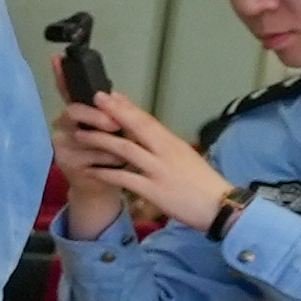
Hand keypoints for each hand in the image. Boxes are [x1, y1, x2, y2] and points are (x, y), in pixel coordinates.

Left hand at [62, 90, 229, 234]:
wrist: (220, 206)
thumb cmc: (203, 184)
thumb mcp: (186, 158)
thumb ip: (166, 147)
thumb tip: (150, 136)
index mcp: (173, 143)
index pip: (148, 120)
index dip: (128, 106)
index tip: (112, 95)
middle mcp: (165, 152)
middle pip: (137, 126)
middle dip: (114, 111)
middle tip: (95, 99)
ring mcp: (158, 170)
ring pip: (125, 149)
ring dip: (100, 140)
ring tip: (80, 133)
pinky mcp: (152, 190)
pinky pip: (123, 178)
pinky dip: (104, 172)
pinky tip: (88, 169)